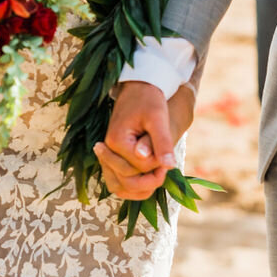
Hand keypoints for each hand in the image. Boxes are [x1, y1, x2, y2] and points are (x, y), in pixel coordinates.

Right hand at [95, 82, 191, 200]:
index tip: (169, 156)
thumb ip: (162, 142)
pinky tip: (145, 183)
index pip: (140, 166)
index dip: (158, 165)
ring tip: (156, 178)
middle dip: (150, 179)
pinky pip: (116, 180)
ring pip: (118, 186)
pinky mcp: (111, 156)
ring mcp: (107, 154)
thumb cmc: (149, 99)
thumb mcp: (158, 117)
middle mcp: (108, 150)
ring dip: (138, 189)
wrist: (138, 87)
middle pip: (128, 180)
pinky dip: (129, 187)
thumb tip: (168, 166)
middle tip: (165, 169)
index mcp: (117, 140)